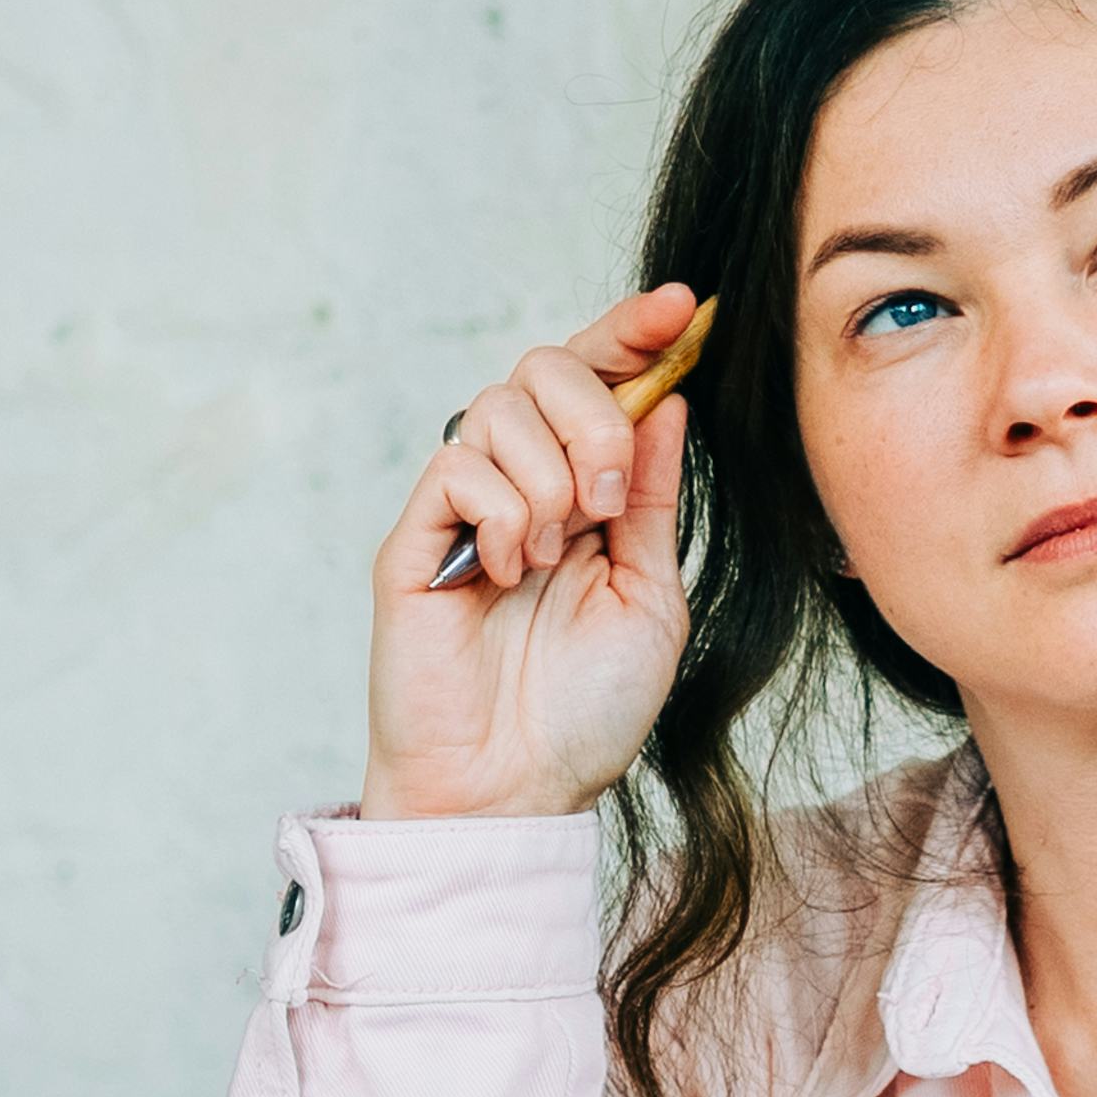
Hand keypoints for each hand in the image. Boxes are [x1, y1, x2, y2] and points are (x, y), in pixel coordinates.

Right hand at [368, 280, 704, 820]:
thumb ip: (656, 496)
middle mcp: (520, 484)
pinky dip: (503, 512)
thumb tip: (670, 398)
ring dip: (552, 477)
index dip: (633, 332)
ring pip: (499, 408)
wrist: (519, 789)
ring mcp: (461, 508)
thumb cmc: (585, 709)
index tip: (683, 307)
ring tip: (557, 557)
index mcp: (582, 490)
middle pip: (543, 366)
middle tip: (611, 501)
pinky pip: (457, 466)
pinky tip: (511, 572)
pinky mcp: (414, 539)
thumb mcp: (652, 592)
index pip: (598, 379)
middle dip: (596, 415)